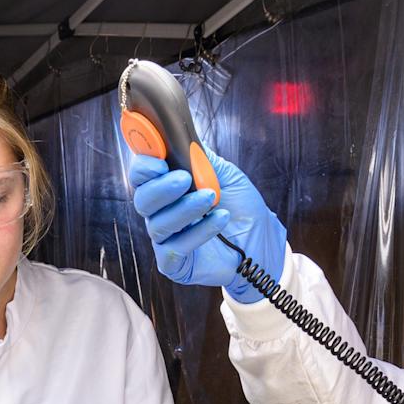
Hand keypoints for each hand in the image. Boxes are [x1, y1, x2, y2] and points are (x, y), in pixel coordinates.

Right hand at [125, 152, 285, 303]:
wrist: (262, 243)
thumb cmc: (242, 210)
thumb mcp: (227, 175)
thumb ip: (203, 159)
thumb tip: (184, 139)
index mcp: (167, 187)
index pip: (142, 174)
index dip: (144, 166)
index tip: (159, 160)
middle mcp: (161, 212)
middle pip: (142, 199)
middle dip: (160, 187)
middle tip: (184, 179)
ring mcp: (166, 239)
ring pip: (157, 224)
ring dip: (184, 208)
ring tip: (211, 198)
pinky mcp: (174, 263)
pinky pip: (175, 248)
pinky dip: (198, 232)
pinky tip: (219, 220)